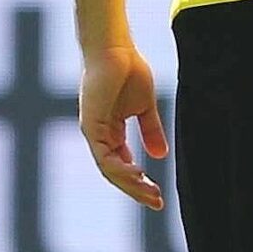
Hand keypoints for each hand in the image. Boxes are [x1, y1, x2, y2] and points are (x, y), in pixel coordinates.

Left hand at [80, 44, 168, 208]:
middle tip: (157, 203)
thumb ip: (150, 130)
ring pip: (110, 170)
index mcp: (110, 132)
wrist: (115, 48)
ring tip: (151, 195)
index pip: (123, 165)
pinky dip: (121, 169)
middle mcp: (99, 136)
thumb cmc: (128, 70)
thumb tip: (160, 155)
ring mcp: (93, 132)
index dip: (139, 181)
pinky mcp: (92, 126)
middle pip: (116, 173)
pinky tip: (138, 176)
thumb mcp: (144, 107)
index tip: (158, 194)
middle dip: (137, 190)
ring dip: (131, 184)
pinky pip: (105, 157)